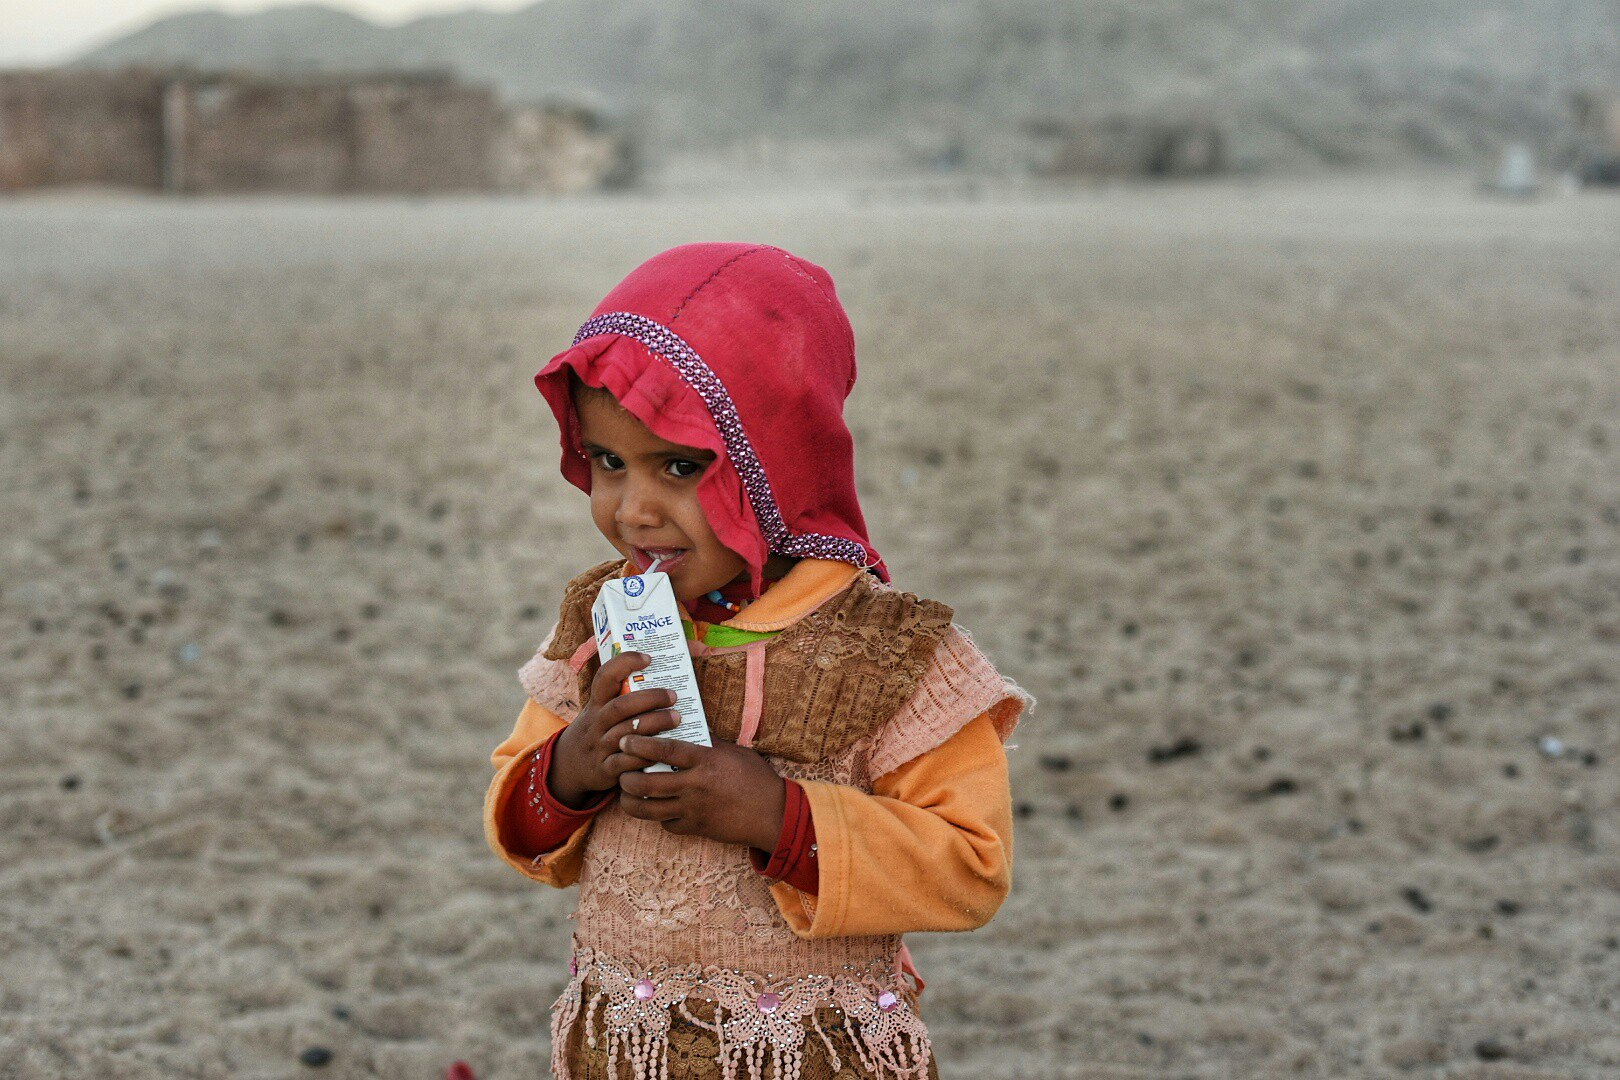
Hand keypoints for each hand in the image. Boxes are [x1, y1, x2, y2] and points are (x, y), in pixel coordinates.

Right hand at [549, 651, 683, 808]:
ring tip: (677, 718)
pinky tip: (662, 749)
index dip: (624, 664)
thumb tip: (661, 671)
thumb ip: (622, 696)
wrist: (569, 766)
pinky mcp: (605, 769)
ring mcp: (599, 746)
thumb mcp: (599, 710)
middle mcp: (596, 723)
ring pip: (626, 733)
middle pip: (621, 706)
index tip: (647, 658)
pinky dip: (645, 756)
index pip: (604, 677)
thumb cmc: (597, 730)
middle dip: (650, 699)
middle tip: (673, 696)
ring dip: (654, 724)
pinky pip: (626, 762)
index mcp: (596, 704)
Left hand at [615, 734, 787, 851]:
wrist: (773, 814)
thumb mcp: (733, 752)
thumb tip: (687, 726)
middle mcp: (696, 786)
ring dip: (631, 800)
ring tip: (626, 791)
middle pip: (647, 784)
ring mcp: (693, 810)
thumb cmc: (756, 778)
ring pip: (649, 810)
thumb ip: (708, 742)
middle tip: (619, 769)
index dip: (640, 744)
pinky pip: (666, 825)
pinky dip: (657, 817)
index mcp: (705, 762)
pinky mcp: (696, 829)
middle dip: (626, 777)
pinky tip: (656, 808)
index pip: (665, 751)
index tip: (624, 739)